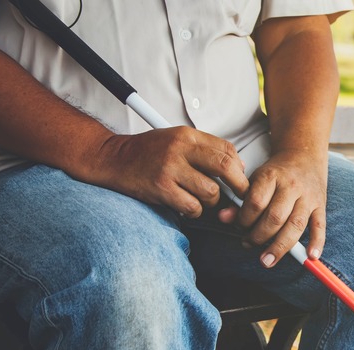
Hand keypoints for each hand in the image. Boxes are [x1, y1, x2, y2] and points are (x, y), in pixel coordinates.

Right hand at [92, 127, 248, 216]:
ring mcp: (170, 169)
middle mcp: (180, 149)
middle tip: (240, 195)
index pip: (226, 149)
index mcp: (187, 135)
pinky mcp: (161, 189)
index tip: (240, 178)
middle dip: (238, 185)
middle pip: (224, 168)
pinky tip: (186, 206)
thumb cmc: (149, 151)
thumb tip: (238, 166)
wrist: (113, 158)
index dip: (239, 167)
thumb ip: (206, 150)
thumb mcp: (177, 140)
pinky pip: (192, 206)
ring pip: (210, 192)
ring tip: (200, 199)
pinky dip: (194, 210)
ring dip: (210, 201)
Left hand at [218, 149, 327, 267]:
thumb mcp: (254, 179)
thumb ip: (239, 200)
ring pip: (295, 225)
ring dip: (280, 246)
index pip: (255, 203)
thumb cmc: (276, 172)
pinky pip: (320, 226)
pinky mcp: (320, 206)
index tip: (239, 226)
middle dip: (259, 236)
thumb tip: (224, 218)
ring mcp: (308, 197)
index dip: (244, 219)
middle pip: (275, 217)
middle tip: (248, 243)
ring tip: (267, 260)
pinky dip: (316, 242)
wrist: (304, 155)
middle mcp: (292, 186)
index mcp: (272, 176)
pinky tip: (310, 256)